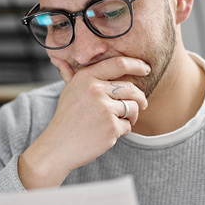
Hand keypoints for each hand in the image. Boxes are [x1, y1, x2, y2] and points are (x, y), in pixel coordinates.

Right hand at [18, 56, 149, 188]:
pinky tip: (108, 133)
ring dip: (132, 116)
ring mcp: (104, 109)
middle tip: (142, 105)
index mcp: (86, 78)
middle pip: (131, 88)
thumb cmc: (65, 118)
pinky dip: (122, 130)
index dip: (136, 65)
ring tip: (119, 121)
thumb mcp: (67, 92)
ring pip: (133, 107)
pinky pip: (128, 125)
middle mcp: (95, 90)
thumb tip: (58, 58)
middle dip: (140, 98)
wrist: (58, 146)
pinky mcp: (111, 127)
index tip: (146, 68)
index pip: (119, 64)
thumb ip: (70, 74)